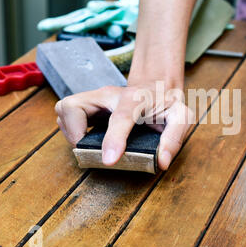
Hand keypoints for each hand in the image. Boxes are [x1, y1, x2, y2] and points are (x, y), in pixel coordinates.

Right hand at [55, 84, 192, 169]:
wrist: (156, 85)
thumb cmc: (166, 102)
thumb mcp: (181, 116)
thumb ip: (174, 137)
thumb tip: (161, 162)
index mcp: (136, 98)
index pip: (121, 117)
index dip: (113, 139)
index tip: (109, 160)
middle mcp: (109, 94)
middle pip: (74, 106)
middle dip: (74, 133)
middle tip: (91, 152)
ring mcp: (95, 97)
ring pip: (64, 108)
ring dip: (70, 131)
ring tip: (88, 145)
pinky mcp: (87, 103)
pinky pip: (65, 113)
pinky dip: (69, 129)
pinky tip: (86, 137)